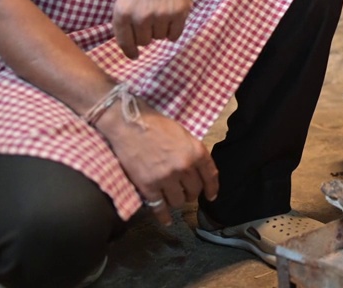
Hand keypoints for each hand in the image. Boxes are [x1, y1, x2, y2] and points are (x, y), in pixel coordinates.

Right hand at [98, 105, 218, 225]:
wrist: (130, 123)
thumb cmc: (156, 124)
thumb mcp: (183, 134)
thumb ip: (192, 152)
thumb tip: (198, 169)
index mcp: (196, 151)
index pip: (210, 176)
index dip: (212, 189)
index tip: (211, 196)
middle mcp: (184, 167)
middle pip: (194, 191)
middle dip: (191, 193)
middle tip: (185, 192)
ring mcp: (166, 178)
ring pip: (178, 201)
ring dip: (177, 201)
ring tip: (172, 198)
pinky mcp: (148, 186)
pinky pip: (159, 207)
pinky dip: (163, 216)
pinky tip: (166, 220)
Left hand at [112, 0, 197, 58]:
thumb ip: (126, 18)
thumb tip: (131, 45)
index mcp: (122, 11)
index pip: (124, 42)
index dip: (130, 51)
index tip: (135, 56)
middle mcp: (139, 16)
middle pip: (144, 42)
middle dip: (149, 33)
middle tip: (154, 15)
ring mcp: (159, 16)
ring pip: (160, 37)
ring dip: (163, 28)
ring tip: (164, 7)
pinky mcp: (178, 14)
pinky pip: (175, 35)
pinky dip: (175, 29)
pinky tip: (175, 12)